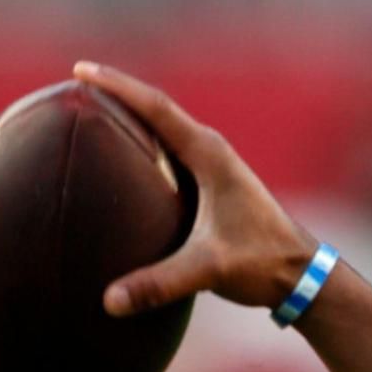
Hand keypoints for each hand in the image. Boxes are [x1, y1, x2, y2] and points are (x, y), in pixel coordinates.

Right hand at [72, 61, 318, 316]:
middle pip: (156, 110)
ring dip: (128, 116)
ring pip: (162, 130)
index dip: (118, 85)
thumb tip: (107, 301)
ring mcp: (210, 166)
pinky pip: (166, 154)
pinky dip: (139, 145)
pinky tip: (114, 159)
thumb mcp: (210, 270)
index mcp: (209, 154)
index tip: (82, 69)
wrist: (298, 272)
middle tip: (73, 83)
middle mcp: (209, 151)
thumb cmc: (262, 262)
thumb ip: (160, 284)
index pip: (157, 108)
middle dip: (116, 92)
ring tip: (86, 111)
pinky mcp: (208, 184)